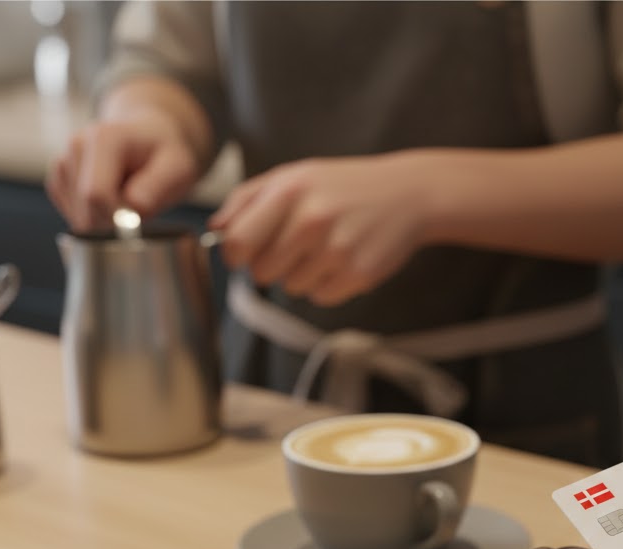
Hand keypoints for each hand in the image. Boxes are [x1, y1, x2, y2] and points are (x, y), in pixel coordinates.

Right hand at [46, 116, 199, 232]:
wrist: (147, 134)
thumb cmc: (164, 153)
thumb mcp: (177, 167)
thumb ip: (156, 188)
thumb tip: (133, 208)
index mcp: (103, 139)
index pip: (96, 195)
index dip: (120, 219)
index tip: (142, 216)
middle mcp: (76, 147)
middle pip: (86, 212)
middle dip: (115, 223)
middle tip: (139, 207)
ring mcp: (63, 163)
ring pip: (80, 219)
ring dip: (108, 222)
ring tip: (127, 198)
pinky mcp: (60, 181)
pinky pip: (76, 218)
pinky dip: (98, 219)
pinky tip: (114, 200)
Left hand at [209, 154, 435, 306]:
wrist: (407, 195)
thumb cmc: (343, 186)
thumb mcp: (295, 176)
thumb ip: (248, 199)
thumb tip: (215, 230)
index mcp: (289, 191)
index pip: (237, 242)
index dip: (236, 254)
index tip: (245, 253)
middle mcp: (311, 221)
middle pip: (262, 272)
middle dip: (271, 265)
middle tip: (294, 248)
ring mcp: (337, 250)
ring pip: (292, 287)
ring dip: (302, 275)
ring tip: (324, 249)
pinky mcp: (358, 274)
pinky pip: (321, 297)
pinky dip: (327, 285)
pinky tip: (342, 261)